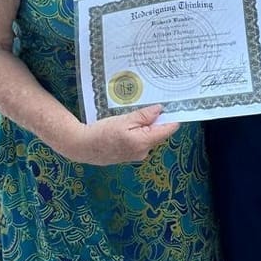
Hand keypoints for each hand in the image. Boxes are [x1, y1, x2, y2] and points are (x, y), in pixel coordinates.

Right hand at [63, 105, 177, 165]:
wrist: (83, 147)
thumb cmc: (101, 133)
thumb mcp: (124, 120)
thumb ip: (144, 115)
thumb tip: (160, 110)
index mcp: (144, 142)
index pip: (167, 130)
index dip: (173, 118)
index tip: (177, 107)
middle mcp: (144, 151)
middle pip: (158, 133)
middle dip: (156, 120)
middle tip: (150, 105)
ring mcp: (137, 155)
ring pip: (149, 136)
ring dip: (145, 126)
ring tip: (133, 115)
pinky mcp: (130, 155)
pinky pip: (140, 141)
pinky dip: (138, 132)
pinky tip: (127, 126)